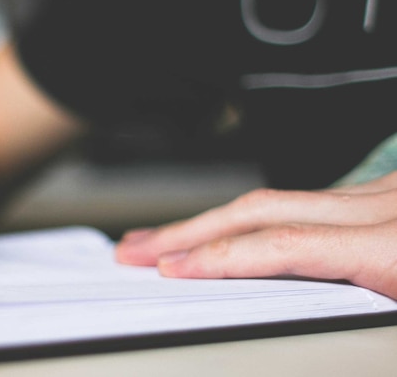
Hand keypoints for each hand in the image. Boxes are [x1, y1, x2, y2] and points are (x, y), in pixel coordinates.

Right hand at [115, 173, 396, 298]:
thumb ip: (367, 313)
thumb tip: (287, 308)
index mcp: (396, 247)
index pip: (284, 245)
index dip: (218, 256)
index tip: (168, 269)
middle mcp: (385, 207)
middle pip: (261, 209)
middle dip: (188, 229)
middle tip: (135, 248)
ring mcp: (384, 193)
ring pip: (276, 198)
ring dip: (213, 220)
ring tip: (166, 239)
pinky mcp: (386, 192)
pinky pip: (307, 199)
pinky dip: (257, 216)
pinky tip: (230, 228)